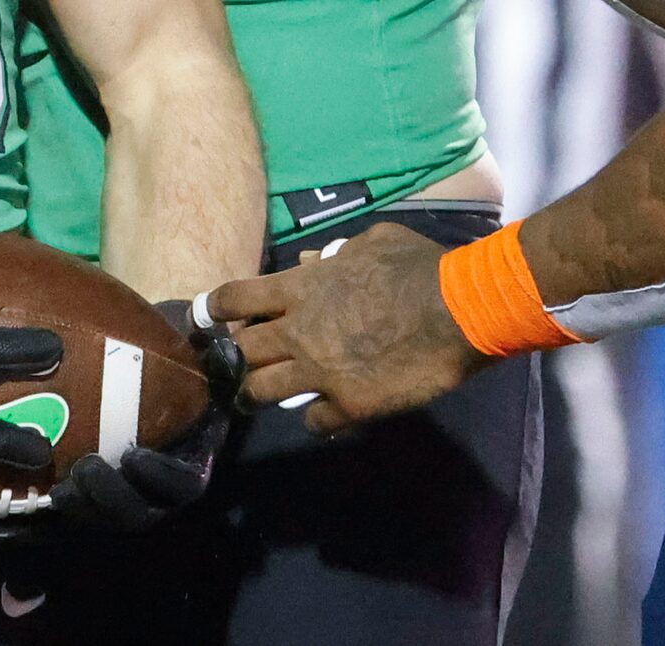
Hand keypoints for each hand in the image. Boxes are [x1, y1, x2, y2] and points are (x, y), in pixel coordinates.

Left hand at [48, 298, 245, 529]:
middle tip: (85, 468)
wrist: (144, 365)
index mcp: (189, 460)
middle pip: (141, 511)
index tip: (135, 456)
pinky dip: (56, 508)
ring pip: (107, 516)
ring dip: (84, 505)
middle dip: (113, 498)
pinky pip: (76, 512)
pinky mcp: (92, 492)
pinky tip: (33, 496)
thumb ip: (218, 361)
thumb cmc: (174, 362)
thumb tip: (226, 349)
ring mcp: (124, 492)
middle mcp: (158, 486)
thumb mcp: (200, 357)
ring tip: (60, 483)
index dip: (162, 478)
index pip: (184, 485)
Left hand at [211, 223, 490, 434]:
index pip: (234, 299)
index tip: (205, 319)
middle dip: (239, 357)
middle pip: (242, 352)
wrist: (459, 312)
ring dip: (260, 394)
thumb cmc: (418, 268)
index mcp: (300, 288)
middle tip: (245, 362)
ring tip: (262, 397)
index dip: (214, 310)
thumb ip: (334, 254)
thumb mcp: (371, 243)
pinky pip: (314, 421)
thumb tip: (308, 259)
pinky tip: (326, 414)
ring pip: (262, 392)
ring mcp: (320, 372)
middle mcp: (299, 332)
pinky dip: (316, 418)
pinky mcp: (348, 405)